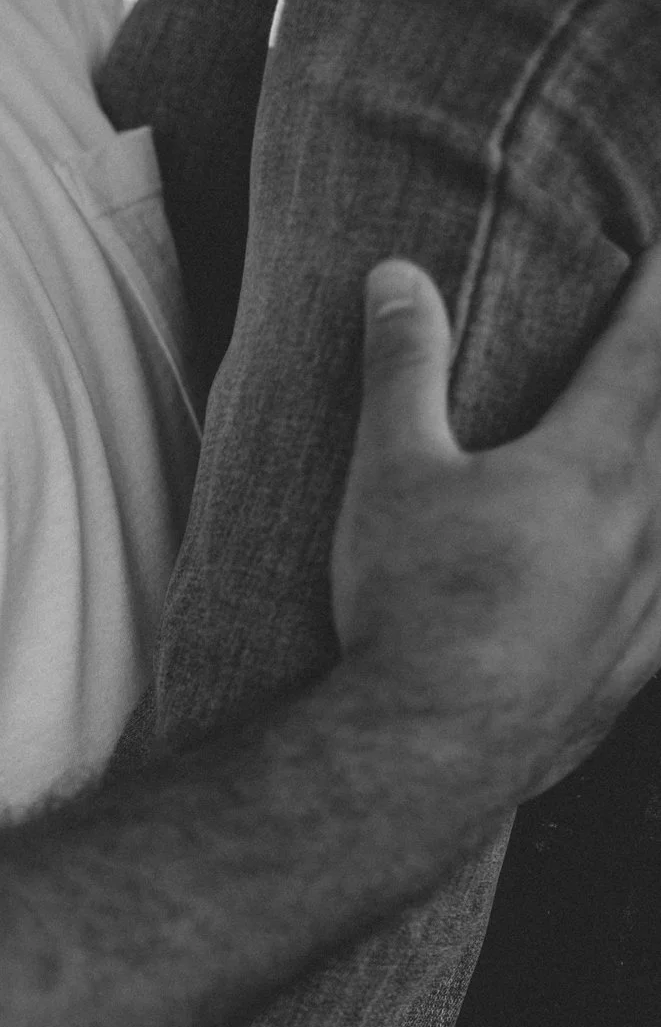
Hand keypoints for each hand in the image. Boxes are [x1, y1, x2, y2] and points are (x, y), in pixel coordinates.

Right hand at [331, 246, 660, 797]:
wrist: (426, 749)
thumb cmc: (409, 606)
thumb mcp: (391, 473)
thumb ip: (403, 368)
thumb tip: (396, 277)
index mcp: (589, 459)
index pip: (647, 345)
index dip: (660, 289)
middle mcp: (642, 524)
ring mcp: (648, 602)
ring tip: (659, 465)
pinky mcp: (632, 669)